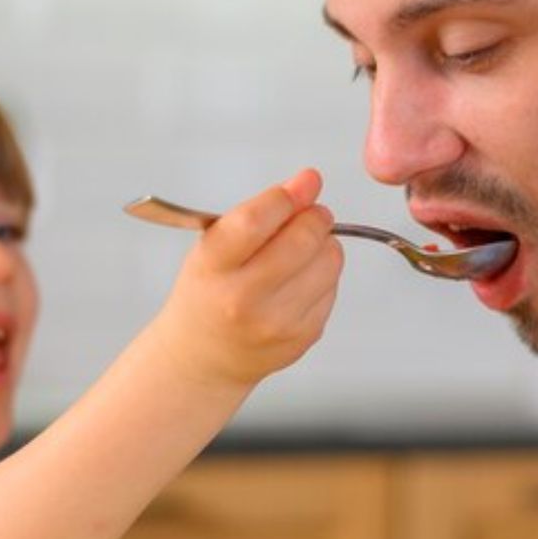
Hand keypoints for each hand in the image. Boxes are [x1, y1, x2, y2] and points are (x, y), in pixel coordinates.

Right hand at [149, 169, 343, 387]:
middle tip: (312, 214)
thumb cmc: (209, 292)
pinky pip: (333, 287)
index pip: (255, 221)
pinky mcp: (303, 337)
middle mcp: (242, 299)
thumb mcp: (213, 248)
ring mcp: (276, 322)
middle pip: (302, 240)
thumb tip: (307, 183)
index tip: (305, 182)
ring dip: (324, 245)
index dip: (288, 196)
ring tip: (303, 250)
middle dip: (316, 217)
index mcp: (212, 268)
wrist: (205, 356)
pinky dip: (324, 275)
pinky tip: (300, 282)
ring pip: (328, 261)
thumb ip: (258, 214)